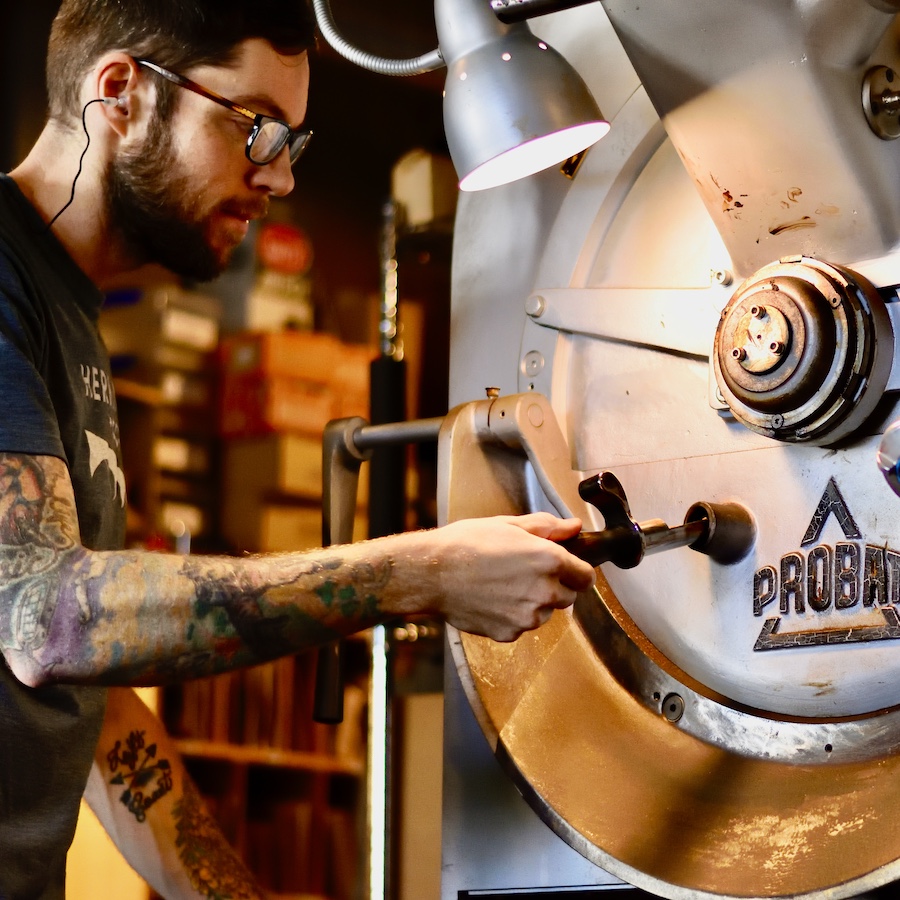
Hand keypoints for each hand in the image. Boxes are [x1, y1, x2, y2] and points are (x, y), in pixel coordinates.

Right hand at [425, 513, 595, 641]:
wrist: (432, 573)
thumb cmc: (466, 543)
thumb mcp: (509, 525)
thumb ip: (548, 528)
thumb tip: (574, 527)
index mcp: (549, 560)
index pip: (586, 577)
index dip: (577, 571)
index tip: (565, 568)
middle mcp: (544, 591)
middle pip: (568, 597)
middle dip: (554, 586)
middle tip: (525, 573)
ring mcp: (527, 616)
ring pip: (544, 613)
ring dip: (533, 603)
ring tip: (503, 585)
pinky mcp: (510, 633)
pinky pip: (521, 626)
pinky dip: (512, 616)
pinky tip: (491, 600)